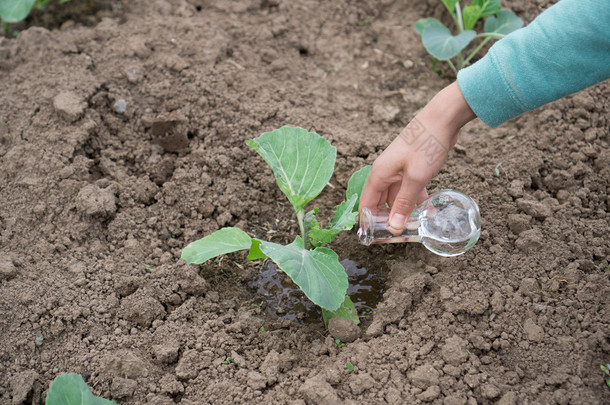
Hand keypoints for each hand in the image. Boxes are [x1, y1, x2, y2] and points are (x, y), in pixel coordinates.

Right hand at [359, 81, 475, 232]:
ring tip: (414, 228)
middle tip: (399, 237)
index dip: (369, 222)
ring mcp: (398, 169)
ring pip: (397, 197)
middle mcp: (385, 172)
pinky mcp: (411, 167)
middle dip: (389, 220)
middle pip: (381, 202)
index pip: (366, 204)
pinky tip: (427, 211)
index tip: (376, 239)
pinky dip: (416, 200)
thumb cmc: (426, 144)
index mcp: (379, 174)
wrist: (442, 118)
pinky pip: (409, 189)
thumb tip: (394, 227)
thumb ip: (404, 203)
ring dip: (404, 211)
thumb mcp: (415, 178)